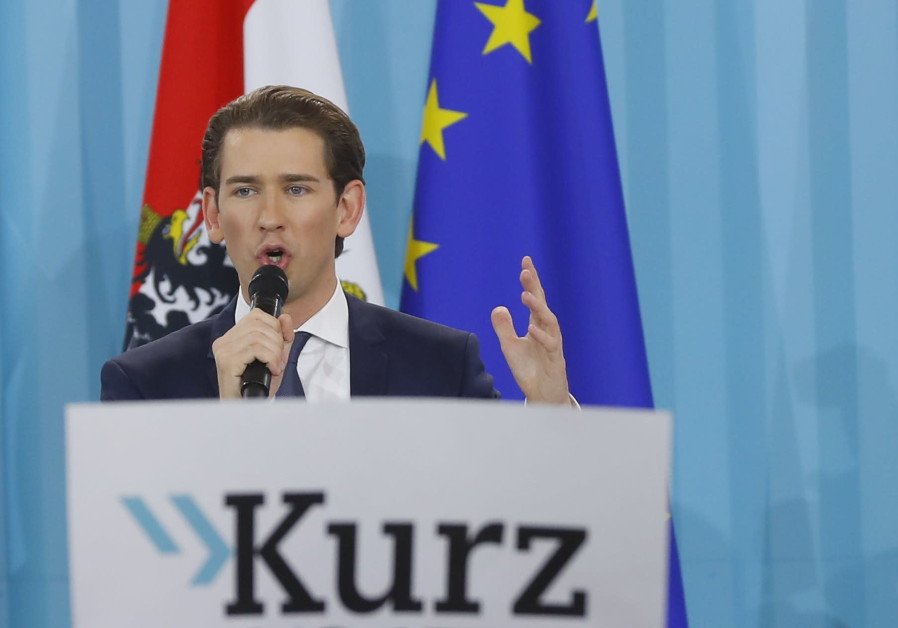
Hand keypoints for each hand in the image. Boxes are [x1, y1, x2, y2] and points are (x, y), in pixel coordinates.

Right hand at [211, 309, 293, 397]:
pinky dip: (270, 358)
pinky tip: (272, 370)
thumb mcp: (276, 356)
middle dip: (277, 342)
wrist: (248, 408)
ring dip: (275, 352)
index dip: (275, 326)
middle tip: (279, 360)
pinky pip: (255, 349)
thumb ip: (282, 337)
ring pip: (258, 337)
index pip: (256, 316)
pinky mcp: (227, 362)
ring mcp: (223, 351)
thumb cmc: (259, 385)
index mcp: (232, 337)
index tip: (281, 345)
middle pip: (259, 325)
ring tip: (275, 366)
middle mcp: (224, 341)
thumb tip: (285, 317)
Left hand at [491, 256, 569, 403]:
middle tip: (526, 271)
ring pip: (550, 321)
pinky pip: (551, 345)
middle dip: (535, 287)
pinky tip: (530, 328)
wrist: (543, 396)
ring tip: (525, 295)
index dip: (531, 280)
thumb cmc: (530, 370)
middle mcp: (547, 331)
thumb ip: (504, 328)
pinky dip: (541, 336)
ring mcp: (553, 344)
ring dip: (538, 307)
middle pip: (543, 304)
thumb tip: (498, 307)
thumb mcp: (510, 347)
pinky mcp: (555, 360)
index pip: (535, 298)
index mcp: (537, 325)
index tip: (525, 261)